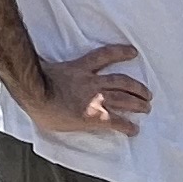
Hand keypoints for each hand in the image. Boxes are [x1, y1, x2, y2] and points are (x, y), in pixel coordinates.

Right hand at [15, 41, 152, 136]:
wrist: (37, 95)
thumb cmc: (35, 84)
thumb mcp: (46, 68)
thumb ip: (52, 68)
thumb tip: (44, 66)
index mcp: (80, 68)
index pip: (105, 56)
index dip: (120, 52)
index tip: (133, 52)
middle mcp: (92, 81)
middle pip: (121, 80)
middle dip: (136, 87)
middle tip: (147, 93)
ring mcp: (95, 98)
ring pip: (123, 98)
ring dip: (137, 103)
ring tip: (146, 107)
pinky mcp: (95, 116)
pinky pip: (116, 120)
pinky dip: (127, 125)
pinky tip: (134, 129)